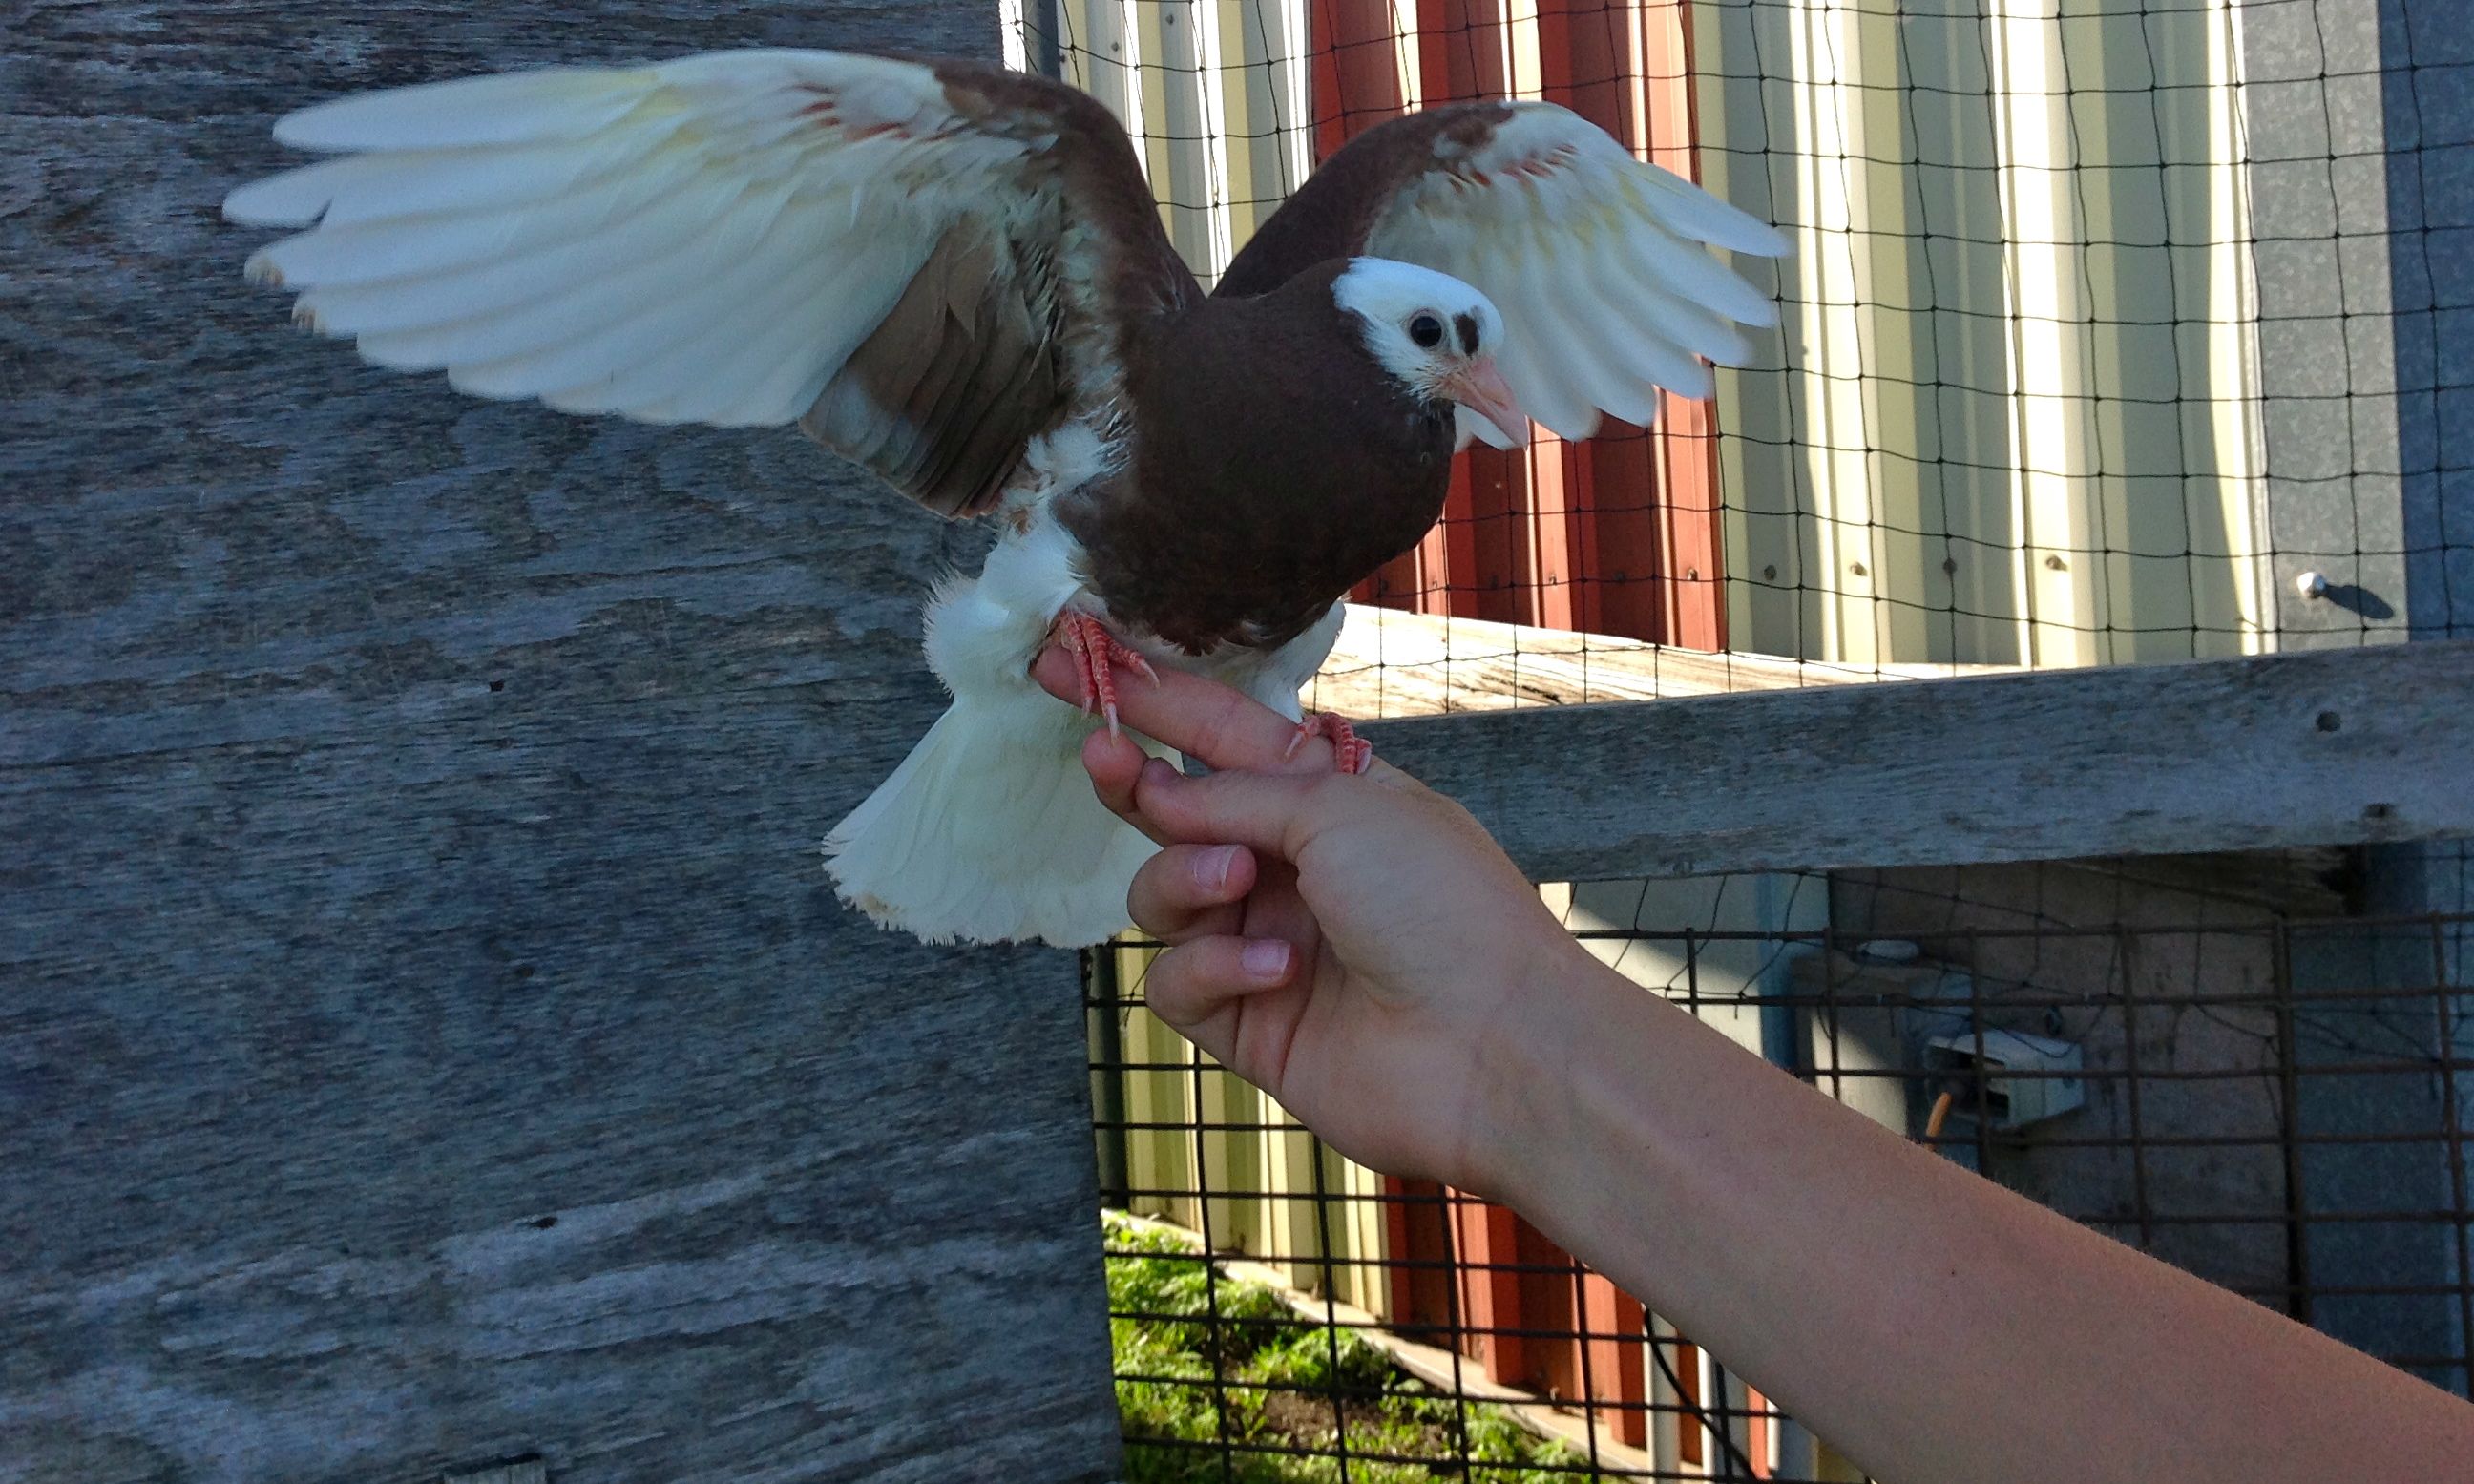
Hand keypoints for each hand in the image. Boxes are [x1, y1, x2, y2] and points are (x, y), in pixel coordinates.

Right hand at [1032, 648, 1593, 1191]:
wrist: (1494, 1046)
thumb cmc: (1441, 906)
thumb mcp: (1339, 808)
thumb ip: (1230, 794)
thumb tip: (1152, 789)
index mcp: (1329, 797)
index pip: (1220, 735)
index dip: (1149, 700)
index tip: (1069, 660)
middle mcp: (1292, 866)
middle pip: (1176, 814)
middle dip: (1134, 784)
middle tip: (1105, 759)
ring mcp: (1265, 943)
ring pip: (1163, 897)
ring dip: (1186, 881)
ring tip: (1236, 882)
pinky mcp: (1247, 1023)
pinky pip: (1179, 981)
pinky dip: (1215, 967)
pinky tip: (1278, 972)